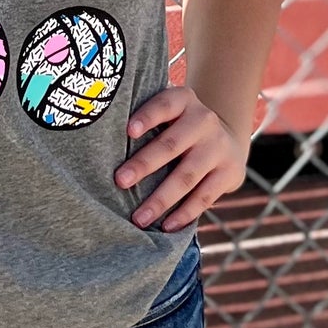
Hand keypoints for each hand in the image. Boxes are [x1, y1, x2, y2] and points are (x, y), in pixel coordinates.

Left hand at [115, 84, 246, 232]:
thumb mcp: (169, 114)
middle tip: (120, 181)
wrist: (227, 138)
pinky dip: (184, 213)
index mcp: (184, 101)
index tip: (128, 131)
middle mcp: (204, 120)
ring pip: (186, 175)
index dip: (147, 117)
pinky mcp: (230, 173)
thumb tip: (98, 142)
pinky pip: (205, 196)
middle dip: (144, 164)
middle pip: (171, 144)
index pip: (164, 104)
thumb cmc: (178, 128)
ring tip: (138, 218)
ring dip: (161, 199)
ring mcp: (218, 147)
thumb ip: (145, 121)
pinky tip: (166, 226)